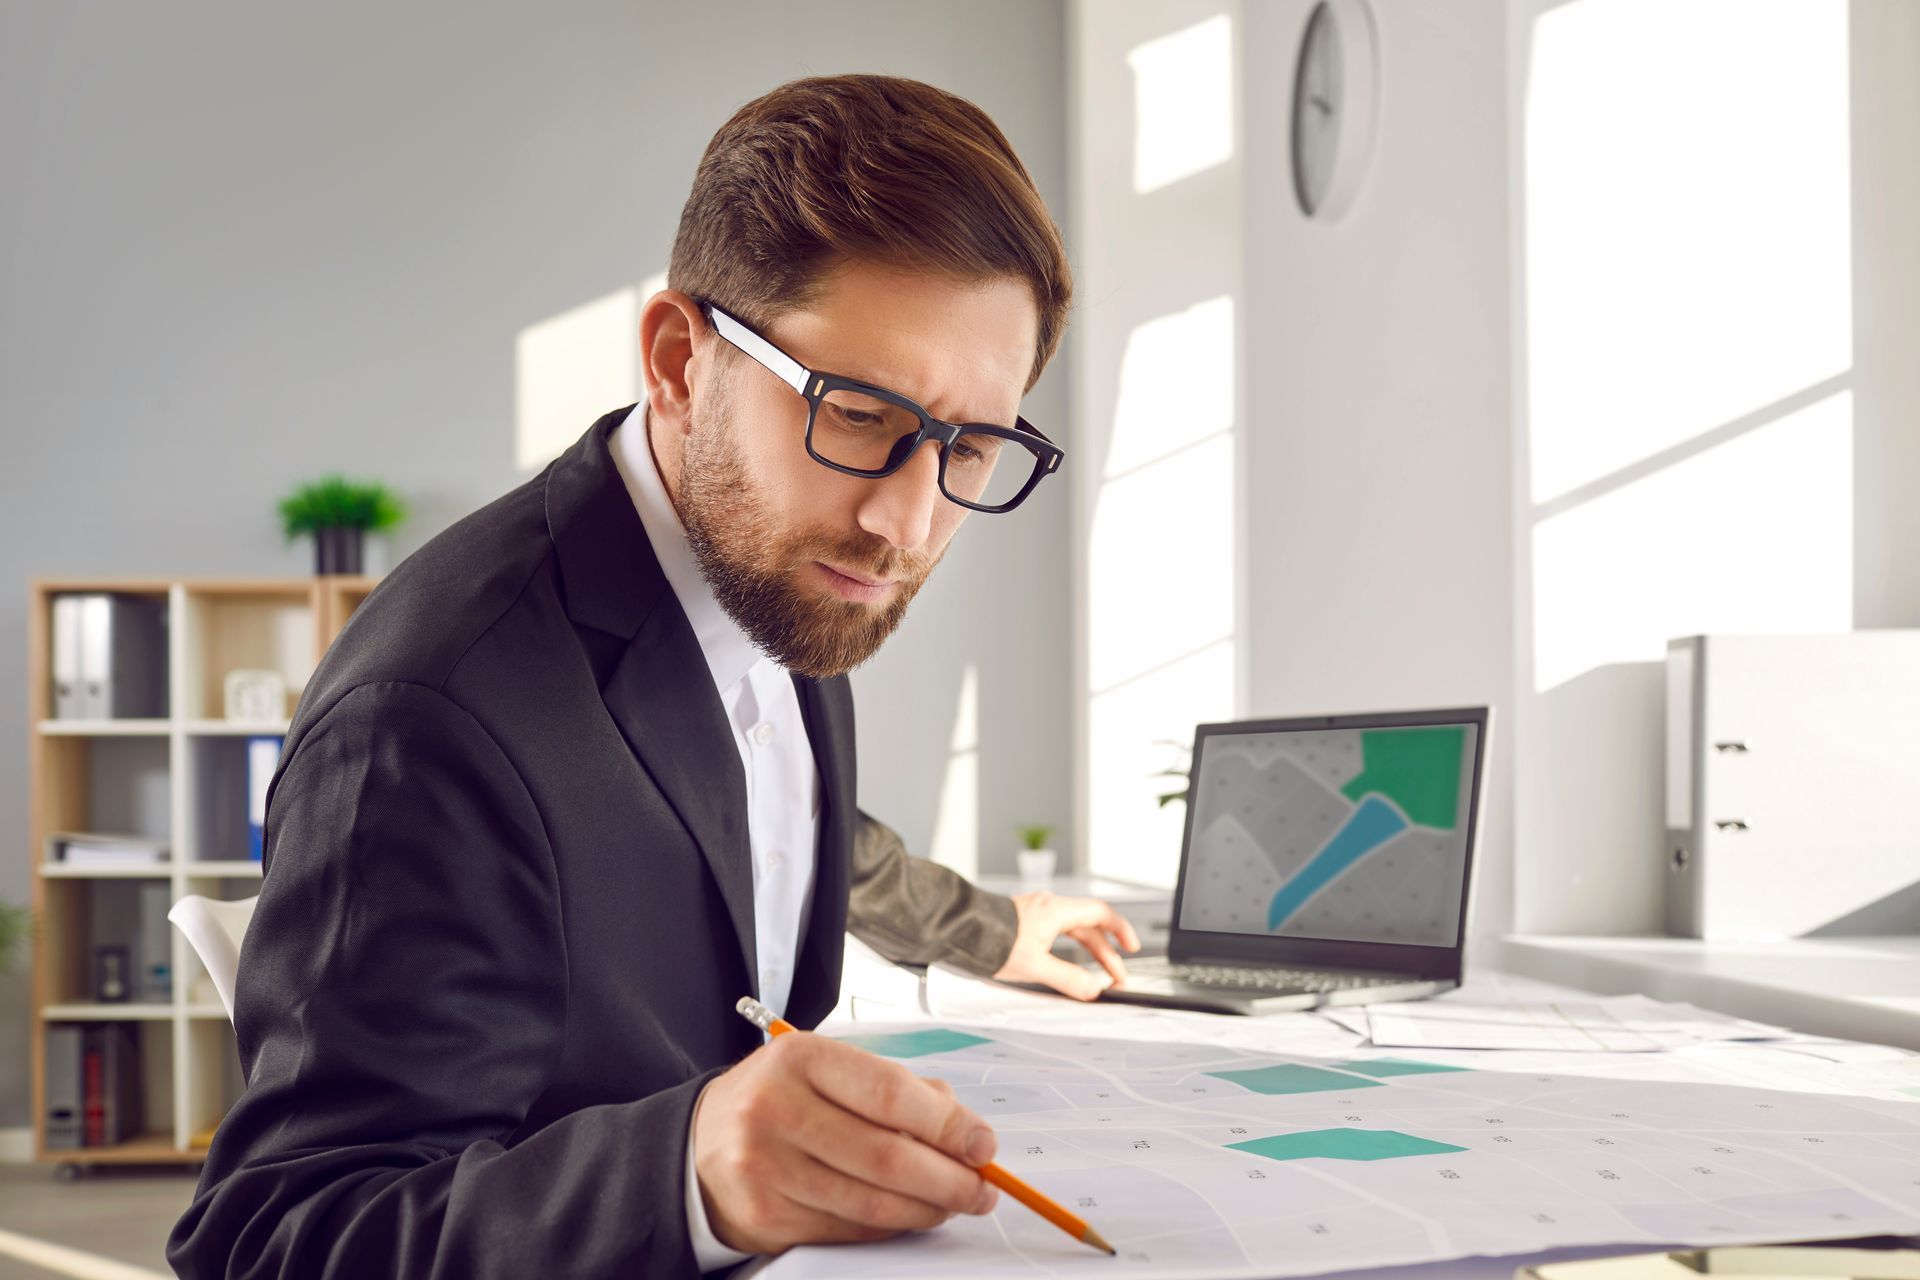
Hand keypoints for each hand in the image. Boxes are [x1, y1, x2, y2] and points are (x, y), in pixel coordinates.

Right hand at [692, 1031, 999, 1254]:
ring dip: (927, 1209)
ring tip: (954, 1203)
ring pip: (872, 1203)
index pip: (890, 1094)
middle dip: (949, 1178)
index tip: (982, 1144)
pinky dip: (890, 1227)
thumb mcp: (826, 1070)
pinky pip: (849, 1230)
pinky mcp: (766, 1216)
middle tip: (982, 1187)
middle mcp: (776, 1110)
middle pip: (887, 1156)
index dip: (948, 1125)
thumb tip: (963, 1128)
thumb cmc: (780, 1099)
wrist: (699, 1142)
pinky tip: (908, 1213)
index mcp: (800, 1058)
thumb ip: (894, 1089)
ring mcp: (766, 1167)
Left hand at [992, 892, 1141, 999]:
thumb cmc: (990, 941)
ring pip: (1074, 928)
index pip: (1101, 913)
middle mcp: (1049, 905)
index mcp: (1056, 910)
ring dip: (1089, 950)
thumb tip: (1093, 990)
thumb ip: (1068, 979)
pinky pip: (1059, 929)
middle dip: (1106, 952)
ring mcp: (1037, 909)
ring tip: (1098, 974)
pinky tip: (1071, 960)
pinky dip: (1072, 945)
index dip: (1121, 930)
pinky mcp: (1026, 917)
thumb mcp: (1034, 967)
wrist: (960, 928)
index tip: (1132, 948)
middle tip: (1116, 977)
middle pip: (1089, 925)